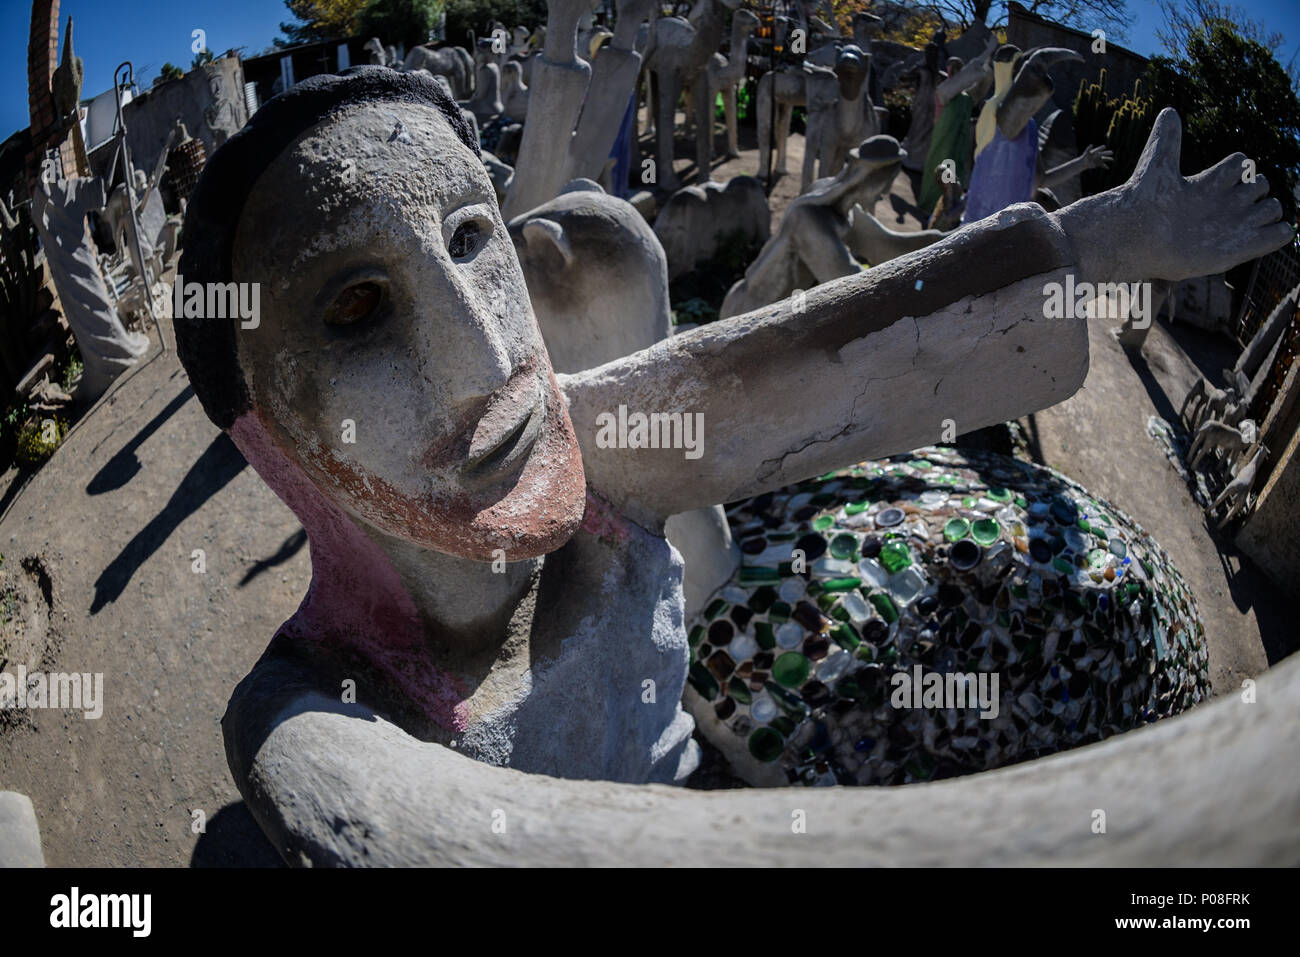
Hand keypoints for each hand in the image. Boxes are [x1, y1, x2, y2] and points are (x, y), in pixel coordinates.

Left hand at [1062, 109, 1293, 282]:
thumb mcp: (1157, 165)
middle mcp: (1222, 205)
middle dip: (1257, 187)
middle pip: (1261, 186)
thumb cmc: (1143, 205)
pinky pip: (1277, 236)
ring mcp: (1232, 227)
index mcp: (1208, 184)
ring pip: (1271, 209)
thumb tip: (1169, 110)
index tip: (1220, 176)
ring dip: (1268, 210)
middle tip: (1231, 201)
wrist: (1136, 240)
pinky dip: (1281, 232)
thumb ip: (1166, 139)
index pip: (1241, 163)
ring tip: (1242, 219)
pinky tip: (1268, 230)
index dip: (1237, 166)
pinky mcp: (1238, 250)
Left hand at [1083, 145, 1112, 170]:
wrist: (1084, 163)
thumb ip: (1088, 149)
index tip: (1104, 146)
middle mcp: (1098, 155)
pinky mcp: (1098, 164)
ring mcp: (1099, 159)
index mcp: (1095, 152)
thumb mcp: (1086, 153)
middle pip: (1103, 154)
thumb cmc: (1085, 157)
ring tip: (1112, 159)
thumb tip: (1091, 144)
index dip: (1101, 148)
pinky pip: (1102, 165)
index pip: (1099, 149)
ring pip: (1104, 159)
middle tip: (1112, 152)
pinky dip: (1105, 166)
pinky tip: (1108, 168)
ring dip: (1108, 159)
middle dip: (1108, 153)